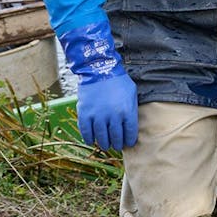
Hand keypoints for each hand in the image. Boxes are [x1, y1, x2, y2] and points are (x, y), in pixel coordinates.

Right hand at [57, 19, 137, 150]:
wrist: (99, 71)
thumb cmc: (118, 82)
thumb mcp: (132, 94)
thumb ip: (132, 110)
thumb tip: (131, 125)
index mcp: (127, 112)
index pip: (130, 133)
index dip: (129, 141)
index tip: (128, 143)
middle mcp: (113, 116)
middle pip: (116, 137)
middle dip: (117, 144)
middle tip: (117, 146)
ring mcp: (98, 116)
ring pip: (101, 137)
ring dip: (104, 143)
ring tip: (106, 145)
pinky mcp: (85, 114)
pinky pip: (86, 132)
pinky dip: (89, 138)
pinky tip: (91, 140)